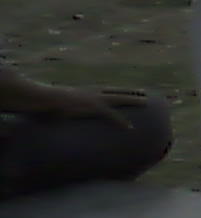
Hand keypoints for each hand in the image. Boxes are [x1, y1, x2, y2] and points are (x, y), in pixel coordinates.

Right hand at [28, 85, 146, 123]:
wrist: (37, 97)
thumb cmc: (40, 102)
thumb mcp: (53, 106)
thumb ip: (59, 110)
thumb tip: (55, 116)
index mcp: (82, 91)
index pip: (104, 89)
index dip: (117, 90)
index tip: (127, 91)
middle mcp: (89, 92)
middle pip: (115, 91)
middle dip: (130, 92)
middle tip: (145, 93)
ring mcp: (91, 98)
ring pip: (118, 98)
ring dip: (132, 100)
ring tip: (146, 103)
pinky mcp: (90, 107)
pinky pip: (110, 115)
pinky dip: (121, 121)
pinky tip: (130, 127)